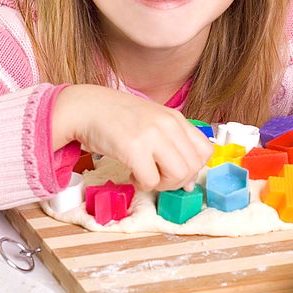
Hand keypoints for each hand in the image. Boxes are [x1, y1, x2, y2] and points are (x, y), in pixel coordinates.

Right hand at [54, 84, 213, 191]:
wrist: (86, 107)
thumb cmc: (117, 118)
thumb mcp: (153, 122)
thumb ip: (172, 145)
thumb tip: (189, 182)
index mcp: (176, 118)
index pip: (206, 151)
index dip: (194, 168)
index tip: (175, 172)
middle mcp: (168, 124)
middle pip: (193, 167)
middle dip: (177, 181)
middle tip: (158, 177)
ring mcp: (151, 134)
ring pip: (179, 175)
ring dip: (162, 184)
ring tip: (146, 176)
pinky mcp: (133, 147)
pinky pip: (151, 180)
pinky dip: (142, 185)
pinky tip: (132, 175)